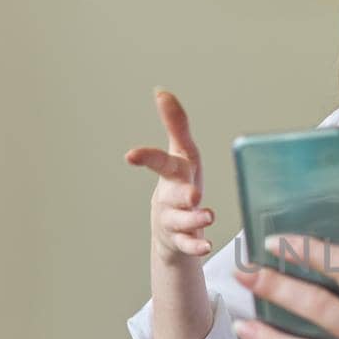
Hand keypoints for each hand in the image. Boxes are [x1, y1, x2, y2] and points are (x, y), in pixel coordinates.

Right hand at [124, 89, 215, 262]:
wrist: (169, 231)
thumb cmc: (179, 184)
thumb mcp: (181, 154)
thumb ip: (176, 124)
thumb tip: (162, 91)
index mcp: (173, 174)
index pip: (159, 161)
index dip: (146, 157)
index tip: (131, 156)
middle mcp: (170, 197)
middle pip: (173, 195)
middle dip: (181, 194)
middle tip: (192, 194)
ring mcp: (174, 220)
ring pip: (181, 221)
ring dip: (195, 219)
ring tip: (208, 215)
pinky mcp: (182, 241)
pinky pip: (188, 245)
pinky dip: (196, 246)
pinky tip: (206, 245)